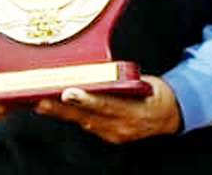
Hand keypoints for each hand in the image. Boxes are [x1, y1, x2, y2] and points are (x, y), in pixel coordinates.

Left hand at [33, 76, 181, 142]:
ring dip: (63, 112)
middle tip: (41, 100)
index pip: (106, 105)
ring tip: (43, 102)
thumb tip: (95, 74)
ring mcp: (116, 134)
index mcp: (134, 111)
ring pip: (84, 122)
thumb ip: (120, 81)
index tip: (68, 92)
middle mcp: (123, 126)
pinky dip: (75, 116)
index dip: (85, 99)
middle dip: (61, 109)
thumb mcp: (143, 82)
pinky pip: (89, 126)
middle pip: (87, 117)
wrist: (171, 115)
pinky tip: (60, 109)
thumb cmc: (156, 94)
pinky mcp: (111, 137)